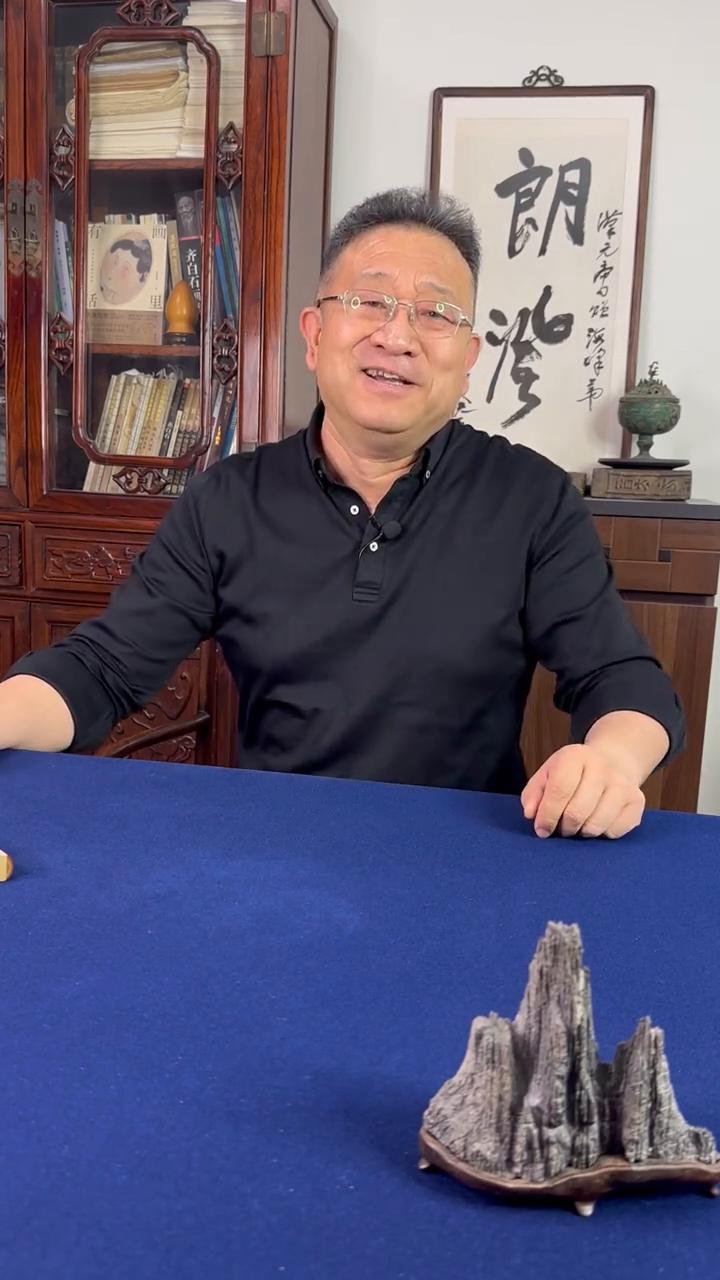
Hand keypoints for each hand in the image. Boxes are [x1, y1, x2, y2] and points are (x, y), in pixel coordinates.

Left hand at [521, 743, 645, 839]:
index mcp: (575, 756)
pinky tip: (597, 822)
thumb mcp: (547, 776)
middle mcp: (602, 766)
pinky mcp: (637, 801)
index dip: (547, 816)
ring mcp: (623, 784)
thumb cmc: (571, 774)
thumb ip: (533, 795)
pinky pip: (614, 832)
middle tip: (561, 828)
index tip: (541, 830)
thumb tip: (531, 814)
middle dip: (564, 828)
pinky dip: (602, 834)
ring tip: (578, 824)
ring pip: (596, 825)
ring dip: (581, 832)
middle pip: (577, 812)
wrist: (612, 762)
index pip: (559, 791)